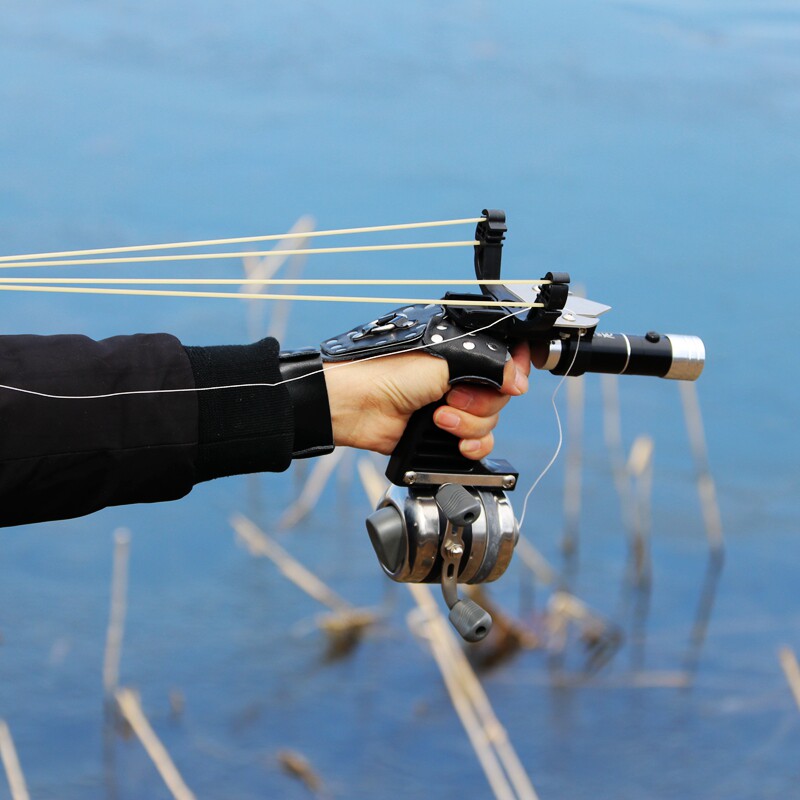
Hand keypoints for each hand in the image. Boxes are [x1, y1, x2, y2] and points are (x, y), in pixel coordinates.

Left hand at [322, 342, 530, 458]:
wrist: (358, 403)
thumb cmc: (390, 371)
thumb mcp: (445, 360)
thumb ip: (488, 367)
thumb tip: (518, 381)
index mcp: (461, 351)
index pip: (504, 359)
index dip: (513, 371)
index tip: (512, 381)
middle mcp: (459, 377)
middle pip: (500, 395)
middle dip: (481, 402)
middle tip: (452, 397)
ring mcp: (453, 406)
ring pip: (490, 421)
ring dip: (469, 423)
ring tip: (439, 417)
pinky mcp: (445, 433)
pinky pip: (478, 443)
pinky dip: (471, 445)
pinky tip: (455, 441)